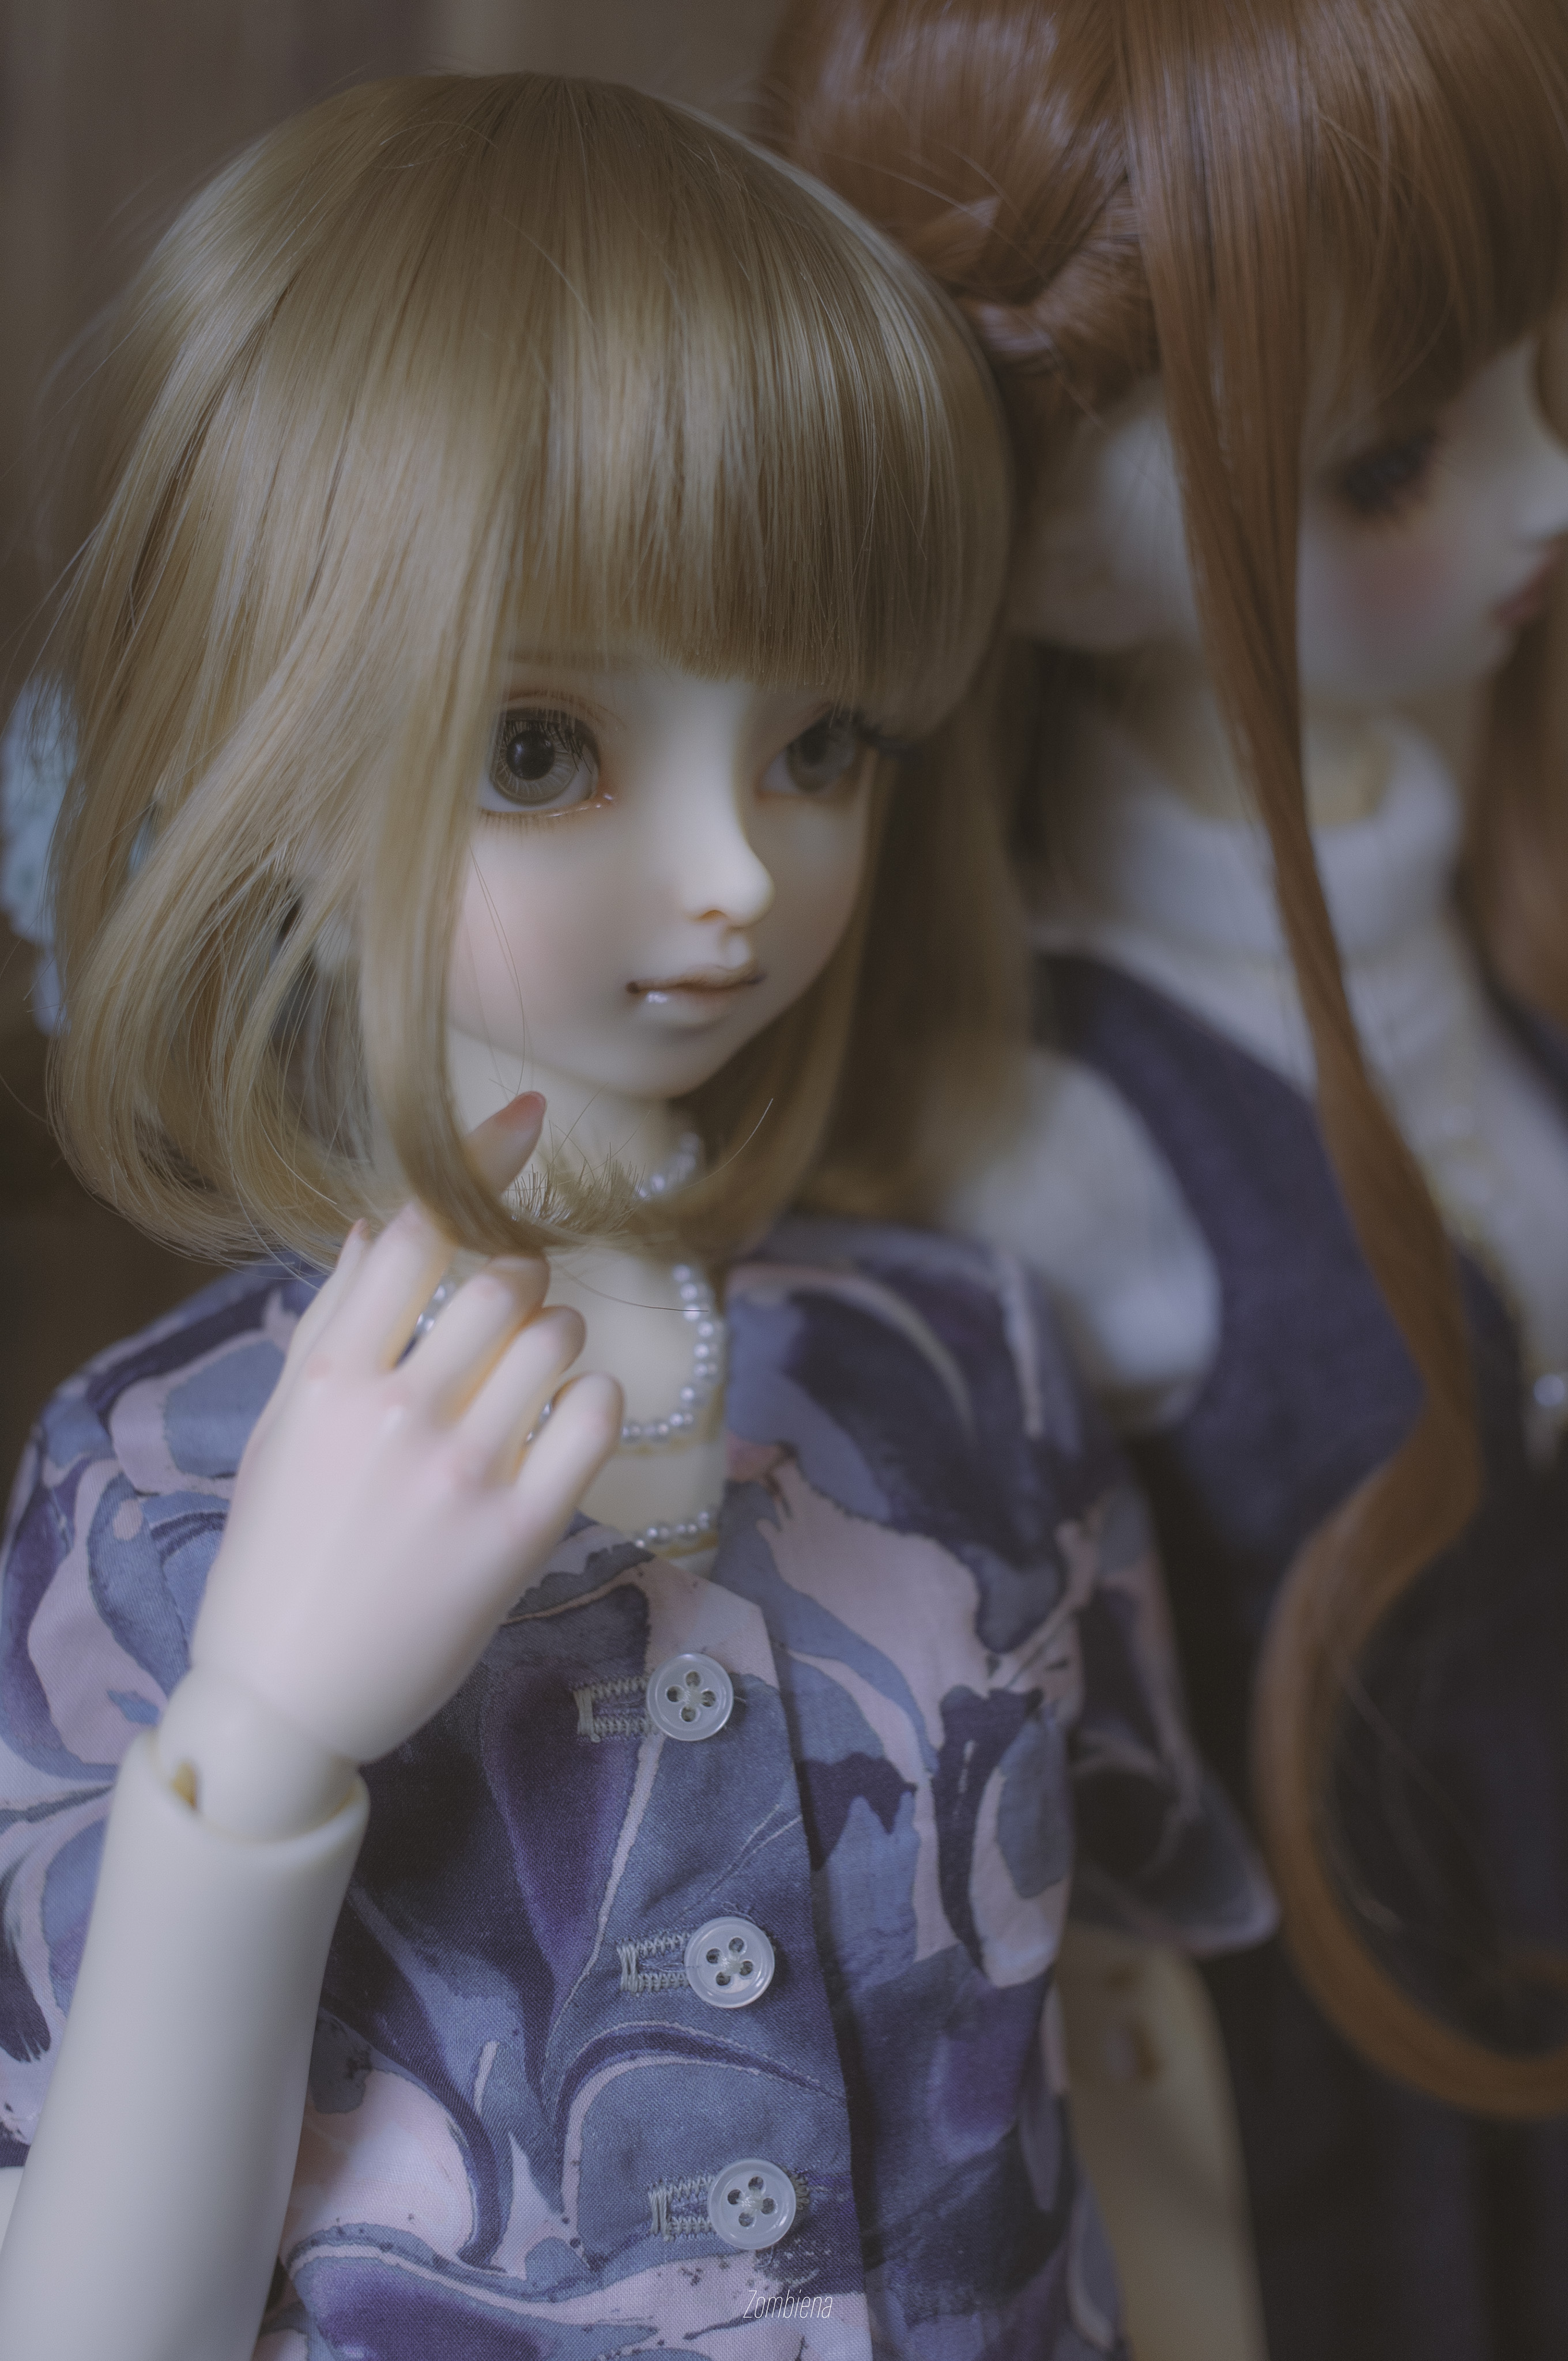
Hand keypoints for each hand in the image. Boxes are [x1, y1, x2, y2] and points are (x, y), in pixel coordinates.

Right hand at [185, 1096, 622, 1769]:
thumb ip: (333, 1327)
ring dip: (558, 1342)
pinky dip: (593, 1403)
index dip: (478, 1163)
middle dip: (519, 1280)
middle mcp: (396, 1411)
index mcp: (329, 1378)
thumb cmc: (278, 1557)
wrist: (284, 1702)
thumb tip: (377, 1226)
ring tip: (526, 1385)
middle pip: (504, 1277)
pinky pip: (595, 1417)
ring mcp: (461, 1472)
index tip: (525, 1115)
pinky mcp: (519, 1533)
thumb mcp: (281, 1432)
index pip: (419, 1232)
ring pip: (558, 1338)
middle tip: (506, 1322)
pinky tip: (562, 1426)